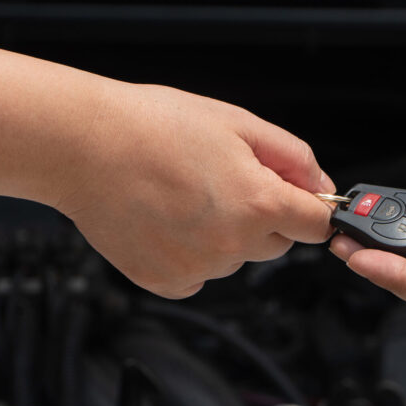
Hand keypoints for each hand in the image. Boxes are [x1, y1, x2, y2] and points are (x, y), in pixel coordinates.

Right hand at [55, 82, 335, 298]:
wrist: (83, 145)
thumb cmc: (154, 127)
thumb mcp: (240, 124)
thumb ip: (293, 158)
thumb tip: (322, 188)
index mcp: (260, 204)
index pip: (317, 226)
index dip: (310, 207)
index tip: (297, 200)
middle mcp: (234, 243)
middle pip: (277, 243)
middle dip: (264, 216)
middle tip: (223, 182)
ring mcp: (200, 267)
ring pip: (236, 257)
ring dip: (225, 234)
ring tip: (185, 195)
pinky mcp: (167, 282)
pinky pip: (199, 274)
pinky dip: (191, 253)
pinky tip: (168, 220)